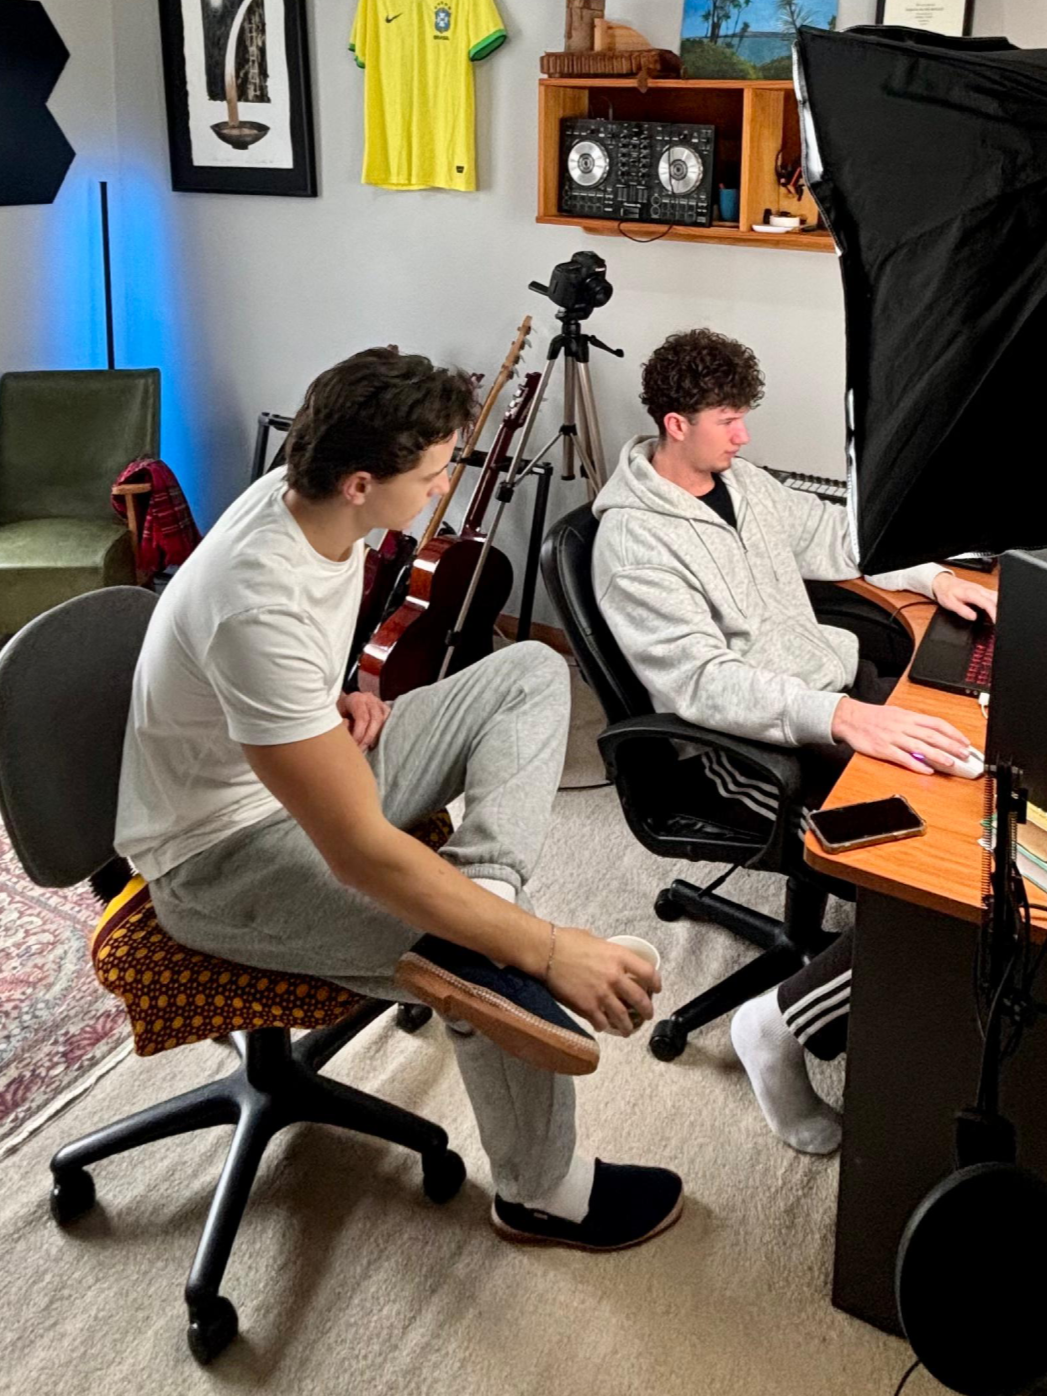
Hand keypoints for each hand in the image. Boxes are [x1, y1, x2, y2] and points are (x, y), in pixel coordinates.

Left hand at [337, 690, 390, 751]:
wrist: (347, 701)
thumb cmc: (340, 710)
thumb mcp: (336, 715)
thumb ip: (341, 725)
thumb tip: (348, 738)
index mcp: (356, 699)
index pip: (362, 717)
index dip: (359, 733)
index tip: (353, 745)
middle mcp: (370, 699)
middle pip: (376, 719)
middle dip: (368, 738)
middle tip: (360, 749)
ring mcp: (379, 703)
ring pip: (383, 721)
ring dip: (376, 737)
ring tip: (367, 747)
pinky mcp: (385, 709)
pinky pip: (389, 721)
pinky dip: (382, 733)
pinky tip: (374, 742)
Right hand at [544, 926, 661, 1036]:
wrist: (546, 952)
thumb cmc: (567, 941)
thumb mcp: (595, 940)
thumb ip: (608, 952)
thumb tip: (611, 957)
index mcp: (619, 957)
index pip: (648, 973)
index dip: (656, 983)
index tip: (656, 989)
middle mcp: (614, 977)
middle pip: (640, 999)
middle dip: (646, 1010)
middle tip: (647, 1015)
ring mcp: (601, 994)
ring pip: (623, 1017)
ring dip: (627, 1026)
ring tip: (627, 1030)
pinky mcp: (587, 1007)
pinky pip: (602, 1023)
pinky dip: (604, 1026)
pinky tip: (603, 1026)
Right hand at [832, 696, 970, 774]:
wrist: (850, 718)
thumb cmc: (873, 716)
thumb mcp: (897, 713)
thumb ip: (914, 723)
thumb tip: (932, 732)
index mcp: (908, 716)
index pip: (936, 723)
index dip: (953, 732)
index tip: (964, 742)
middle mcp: (903, 726)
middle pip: (932, 736)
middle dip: (951, 746)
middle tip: (964, 755)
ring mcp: (893, 738)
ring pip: (920, 747)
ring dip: (938, 755)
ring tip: (951, 763)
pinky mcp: (883, 749)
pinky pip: (902, 758)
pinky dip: (916, 765)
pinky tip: (927, 770)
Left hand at [932, 572, 996, 624]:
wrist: (944, 582)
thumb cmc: (946, 592)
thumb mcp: (950, 604)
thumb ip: (962, 610)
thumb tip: (973, 617)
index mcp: (972, 593)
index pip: (988, 603)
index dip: (994, 613)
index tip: (997, 621)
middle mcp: (979, 590)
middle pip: (996, 599)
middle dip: (1001, 610)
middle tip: (1001, 622)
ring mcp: (982, 589)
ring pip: (997, 597)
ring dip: (1000, 607)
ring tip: (999, 618)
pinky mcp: (983, 590)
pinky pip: (993, 596)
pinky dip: (997, 603)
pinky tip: (996, 611)